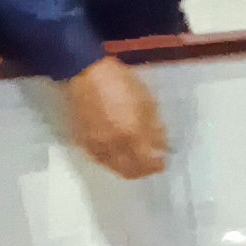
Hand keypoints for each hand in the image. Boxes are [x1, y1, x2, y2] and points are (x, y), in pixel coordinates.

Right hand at [67, 54, 167, 179]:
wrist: (85, 73)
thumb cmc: (120, 82)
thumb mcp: (146, 101)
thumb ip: (155, 127)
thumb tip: (162, 146)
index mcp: (132, 134)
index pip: (149, 162)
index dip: (157, 165)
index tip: (162, 161)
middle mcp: (114, 145)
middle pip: (131, 171)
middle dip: (143, 171)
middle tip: (150, 164)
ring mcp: (97, 145)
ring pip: (115, 168)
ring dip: (128, 168)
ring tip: (135, 160)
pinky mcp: (83, 141)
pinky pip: (100, 160)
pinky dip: (111, 162)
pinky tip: (118, 155)